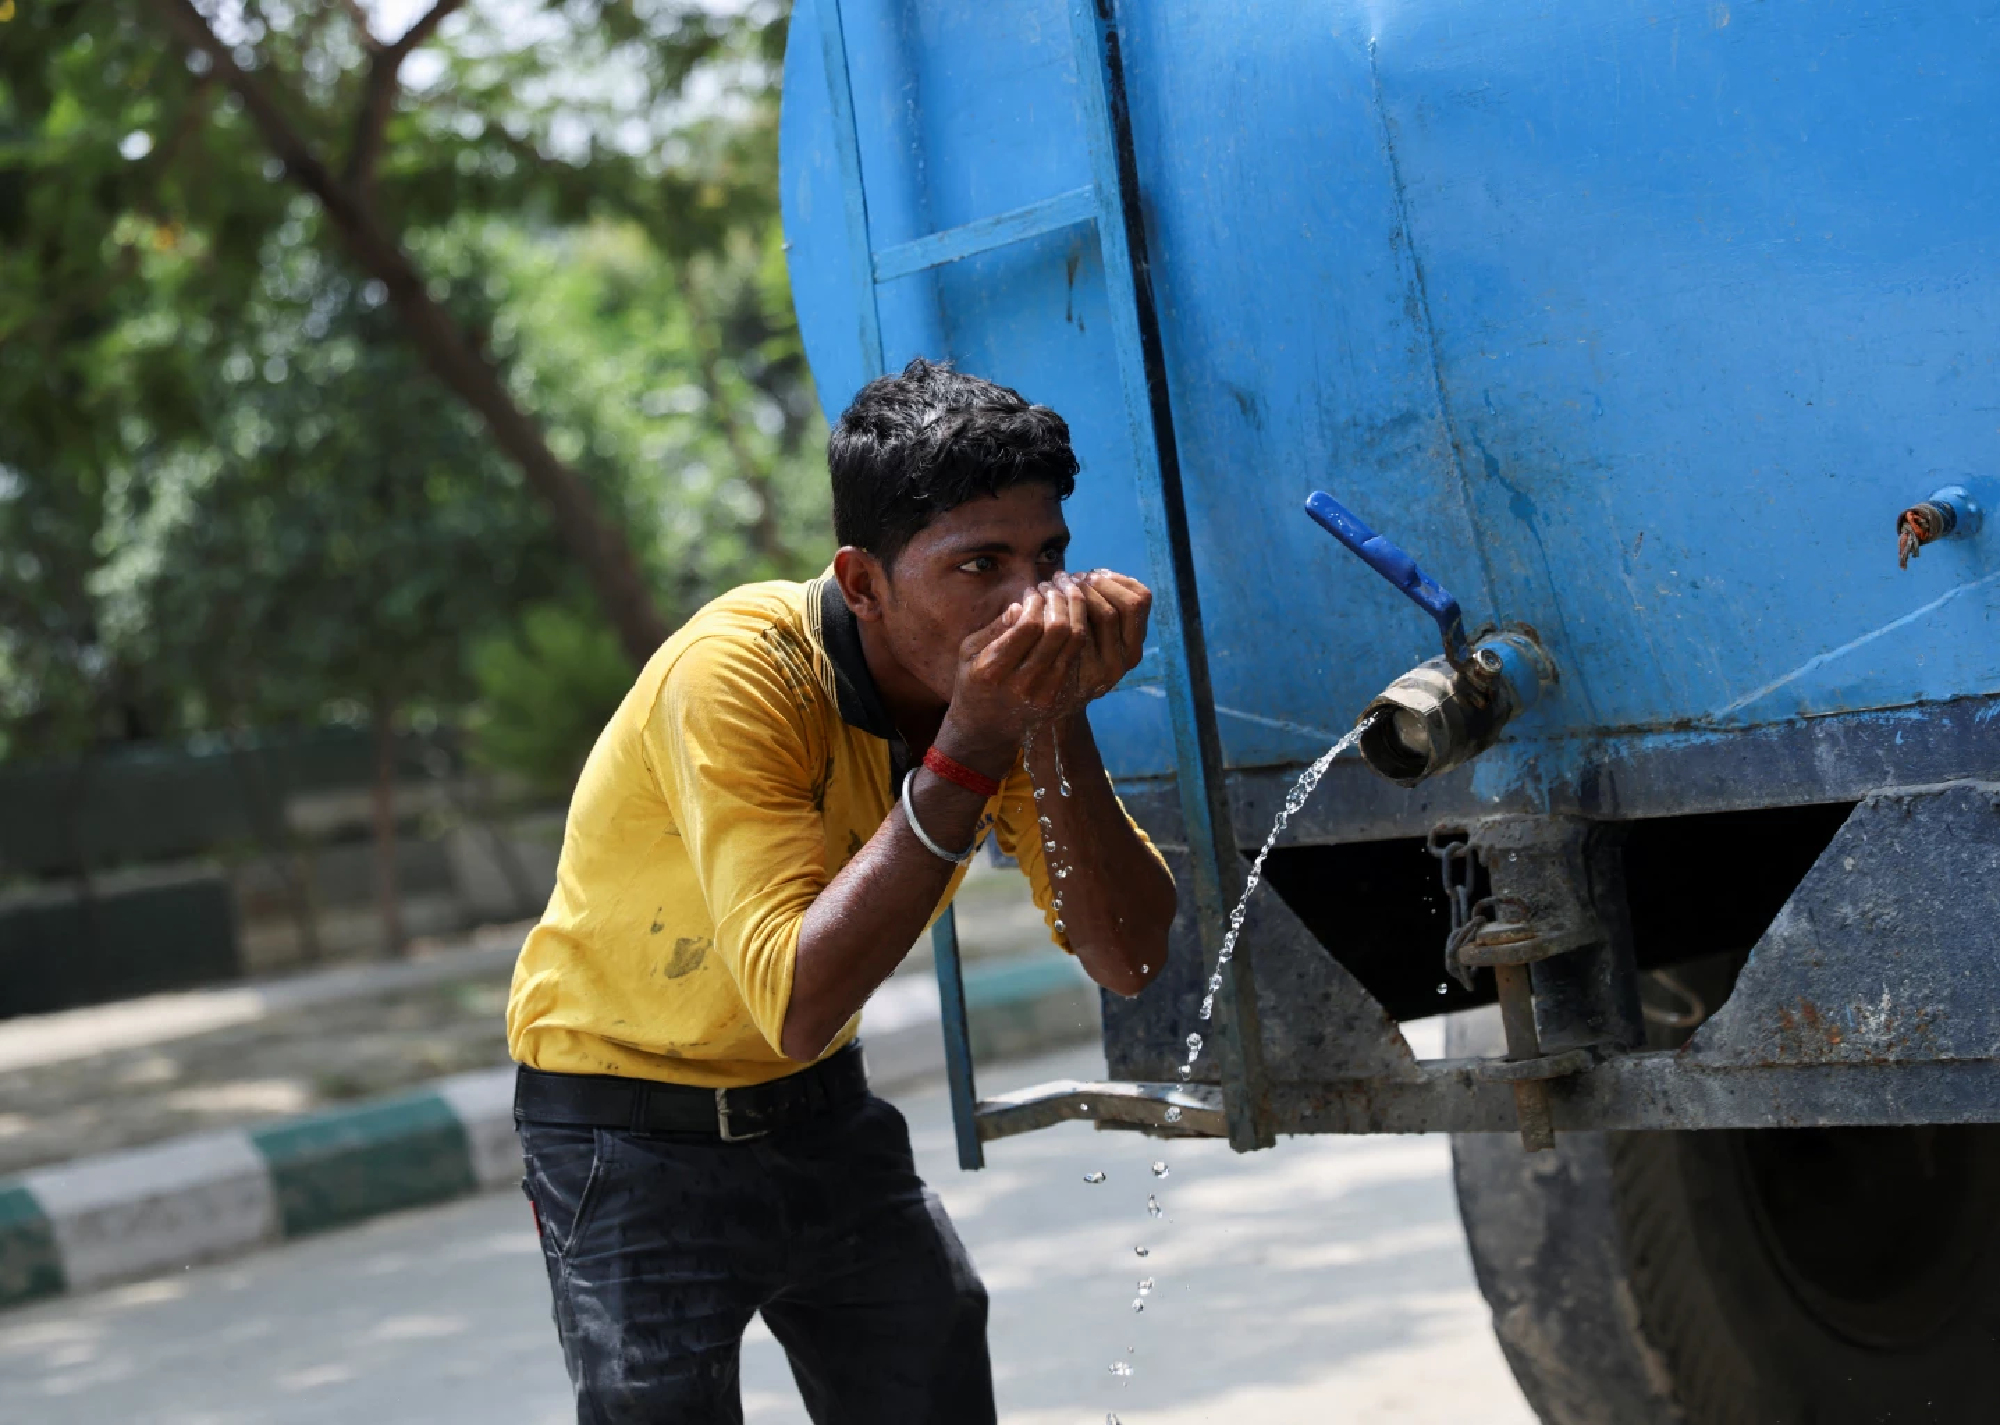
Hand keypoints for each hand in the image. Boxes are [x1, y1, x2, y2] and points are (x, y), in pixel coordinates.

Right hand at [937, 571, 1152, 771]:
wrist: (986, 728)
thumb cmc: (973, 681)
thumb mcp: (968, 652)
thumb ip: (994, 628)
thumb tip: (1022, 605)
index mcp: (993, 670)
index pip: (1030, 625)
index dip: (1037, 601)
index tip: (1033, 591)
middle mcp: (1022, 684)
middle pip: (1058, 630)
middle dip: (1060, 599)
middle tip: (1056, 586)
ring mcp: (1045, 693)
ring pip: (1075, 642)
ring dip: (1075, 610)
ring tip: (1067, 595)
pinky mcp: (1060, 696)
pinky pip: (1078, 655)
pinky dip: (1080, 629)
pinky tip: (1073, 615)